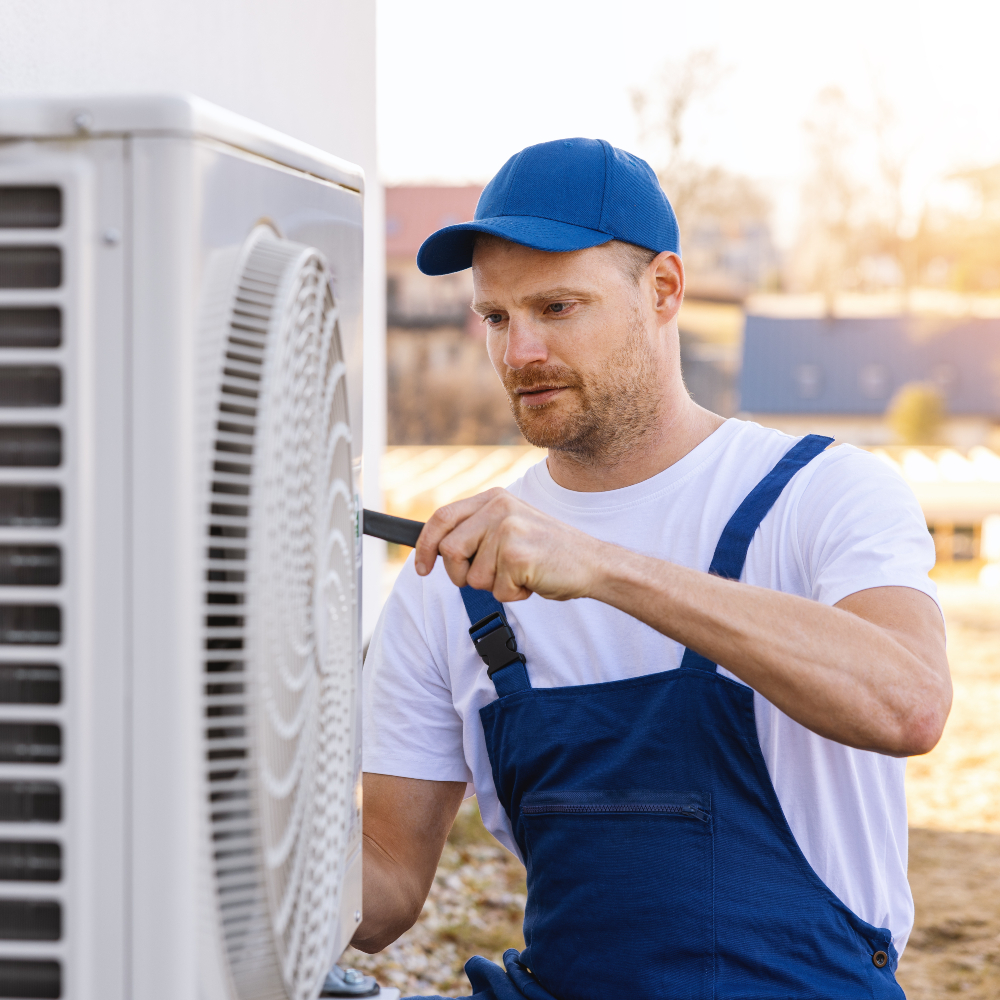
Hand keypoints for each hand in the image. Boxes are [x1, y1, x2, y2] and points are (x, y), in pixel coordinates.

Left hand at [414, 488, 606, 602]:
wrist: (592, 562)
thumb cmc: (549, 552)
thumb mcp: (511, 527)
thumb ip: (478, 530)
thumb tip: (438, 550)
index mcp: (494, 498)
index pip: (442, 517)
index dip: (425, 545)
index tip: (423, 568)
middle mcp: (498, 508)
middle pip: (449, 550)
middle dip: (462, 575)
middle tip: (491, 577)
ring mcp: (507, 529)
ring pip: (472, 576)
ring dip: (495, 586)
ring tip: (521, 574)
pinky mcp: (516, 554)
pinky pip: (497, 590)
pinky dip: (514, 595)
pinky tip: (532, 580)